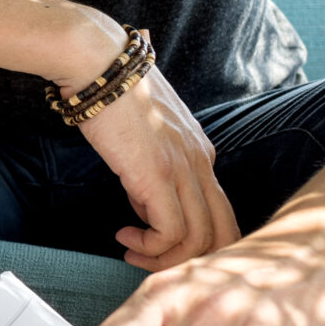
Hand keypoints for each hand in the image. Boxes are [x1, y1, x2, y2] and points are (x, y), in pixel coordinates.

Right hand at [72, 58, 239, 271]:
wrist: (99, 64)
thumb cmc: (113, 91)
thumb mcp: (145, 133)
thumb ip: (153, 165)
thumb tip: (143, 198)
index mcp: (201, 152)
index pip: (219, 211)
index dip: (192, 236)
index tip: (155, 238)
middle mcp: (202, 162)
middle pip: (225, 233)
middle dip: (191, 259)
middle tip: (155, 261)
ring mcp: (184, 169)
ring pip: (201, 240)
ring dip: (165, 259)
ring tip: (133, 253)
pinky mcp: (159, 175)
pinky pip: (171, 232)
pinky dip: (149, 247)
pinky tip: (124, 237)